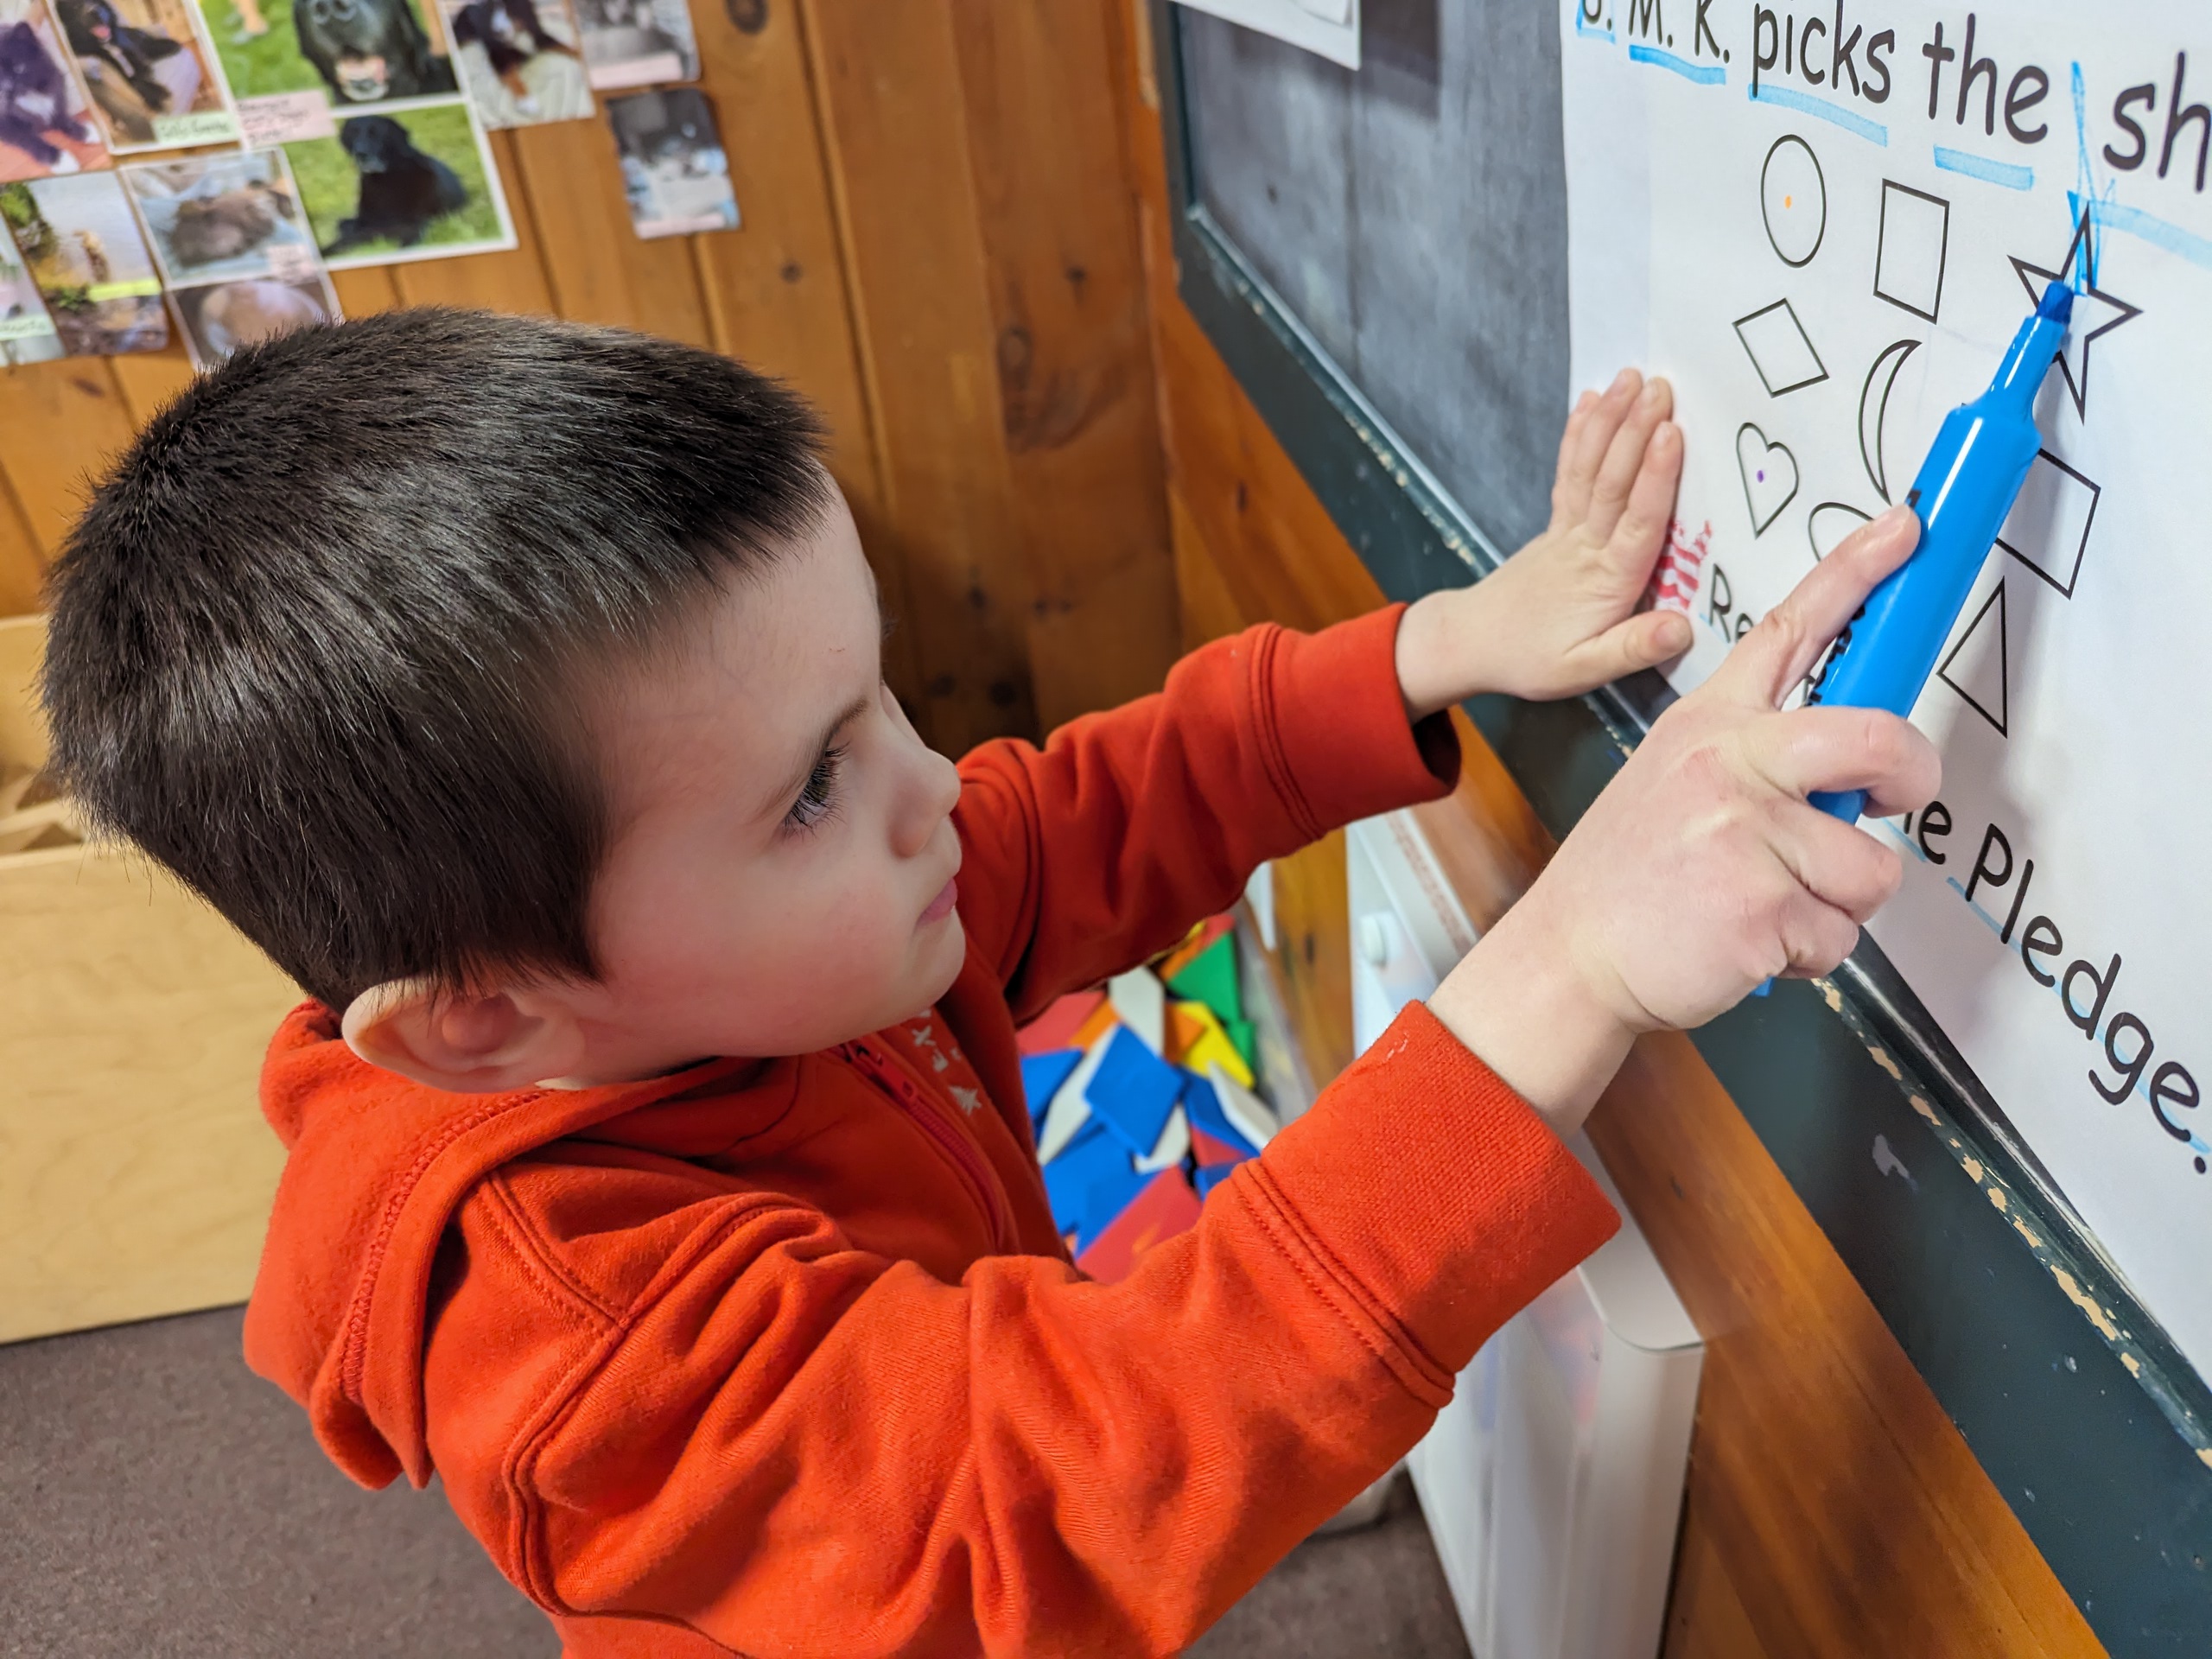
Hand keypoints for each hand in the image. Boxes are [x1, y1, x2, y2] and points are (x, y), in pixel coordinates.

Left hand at [1395, 369, 1694, 718]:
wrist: (1472, 644)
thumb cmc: (1532, 659)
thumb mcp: (1584, 671)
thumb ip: (1633, 648)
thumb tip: (1682, 628)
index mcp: (1606, 582)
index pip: (1637, 523)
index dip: (1655, 478)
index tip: (1671, 434)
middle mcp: (1587, 547)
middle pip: (1615, 483)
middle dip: (1637, 431)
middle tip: (1660, 386)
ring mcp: (1568, 530)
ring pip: (1592, 468)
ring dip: (1612, 420)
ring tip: (1631, 377)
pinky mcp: (1557, 523)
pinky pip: (1569, 472)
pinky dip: (1579, 434)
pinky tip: (1590, 400)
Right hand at [1424, 506, 1939, 1132]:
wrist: (1568, 956)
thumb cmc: (1633, 876)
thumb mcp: (1675, 779)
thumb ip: (1757, 758)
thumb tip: (1851, 771)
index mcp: (1711, 725)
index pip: (1791, 630)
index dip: (1857, 572)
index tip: (1908, 528)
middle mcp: (1728, 763)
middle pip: (1877, 738)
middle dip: (1909, 778)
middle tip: (1886, 803)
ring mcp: (1742, 833)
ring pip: (1870, 867)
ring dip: (1838, 903)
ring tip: (1769, 905)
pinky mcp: (1758, 907)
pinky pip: (1840, 935)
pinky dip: (1808, 954)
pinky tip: (1749, 945)